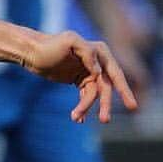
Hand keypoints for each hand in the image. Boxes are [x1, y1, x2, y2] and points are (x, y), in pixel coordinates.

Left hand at [22, 31, 138, 123]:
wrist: (31, 52)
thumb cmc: (49, 44)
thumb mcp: (69, 41)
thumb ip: (87, 51)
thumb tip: (98, 71)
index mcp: (99, 52)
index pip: (115, 73)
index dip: (124, 90)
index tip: (131, 105)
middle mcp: (97, 62)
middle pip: (106, 88)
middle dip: (106, 105)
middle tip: (105, 120)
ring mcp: (88, 72)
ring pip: (94, 95)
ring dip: (86, 107)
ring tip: (75, 118)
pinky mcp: (78, 80)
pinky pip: (85, 96)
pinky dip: (82, 107)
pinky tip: (78, 118)